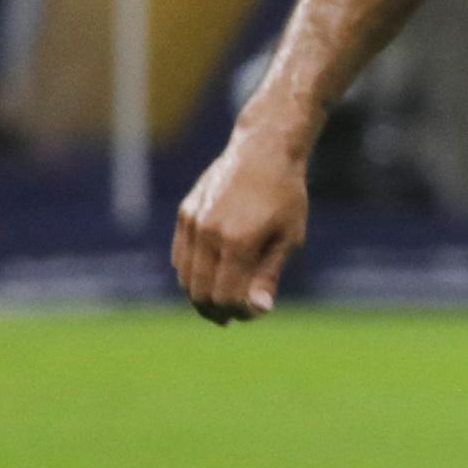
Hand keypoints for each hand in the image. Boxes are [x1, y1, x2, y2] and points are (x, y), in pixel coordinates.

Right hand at [172, 120, 311, 323]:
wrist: (264, 150)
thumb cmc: (285, 195)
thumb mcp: (288, 237)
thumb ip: (268, 275)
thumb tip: (258, 310)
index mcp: (237, 242)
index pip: (225, 296)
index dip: (237, 312)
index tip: (251, 314)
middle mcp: (208, 233)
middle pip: (200, 291)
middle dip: (215, 310)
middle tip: (231, 317)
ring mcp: (192, 222)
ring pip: (186, 276)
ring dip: (199, 295)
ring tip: (219, 304)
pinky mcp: (185, 214)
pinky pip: (180, 256)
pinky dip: (190, 274)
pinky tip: (208, 278)